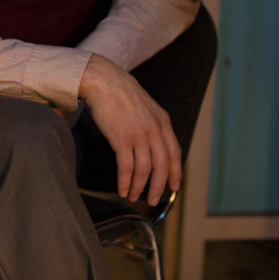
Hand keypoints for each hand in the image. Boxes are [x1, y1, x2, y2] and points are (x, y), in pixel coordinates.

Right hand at [78, 54, 180, 204]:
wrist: (102, 80)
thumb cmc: (120, 91)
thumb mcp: (146, 105)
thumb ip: (153, 123)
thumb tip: (152, 143)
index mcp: (163, 121)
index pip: (175, 153)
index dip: (175, 173)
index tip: (173, 187)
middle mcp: (154, 129)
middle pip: (162, 166)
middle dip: (158, 187)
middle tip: (152, 200)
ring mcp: (138, 135)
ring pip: (145, 170)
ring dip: (139, 187)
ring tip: (132, 196)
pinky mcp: (121, 139)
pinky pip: (126, 168)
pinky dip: (125, 182)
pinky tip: (122, 189)